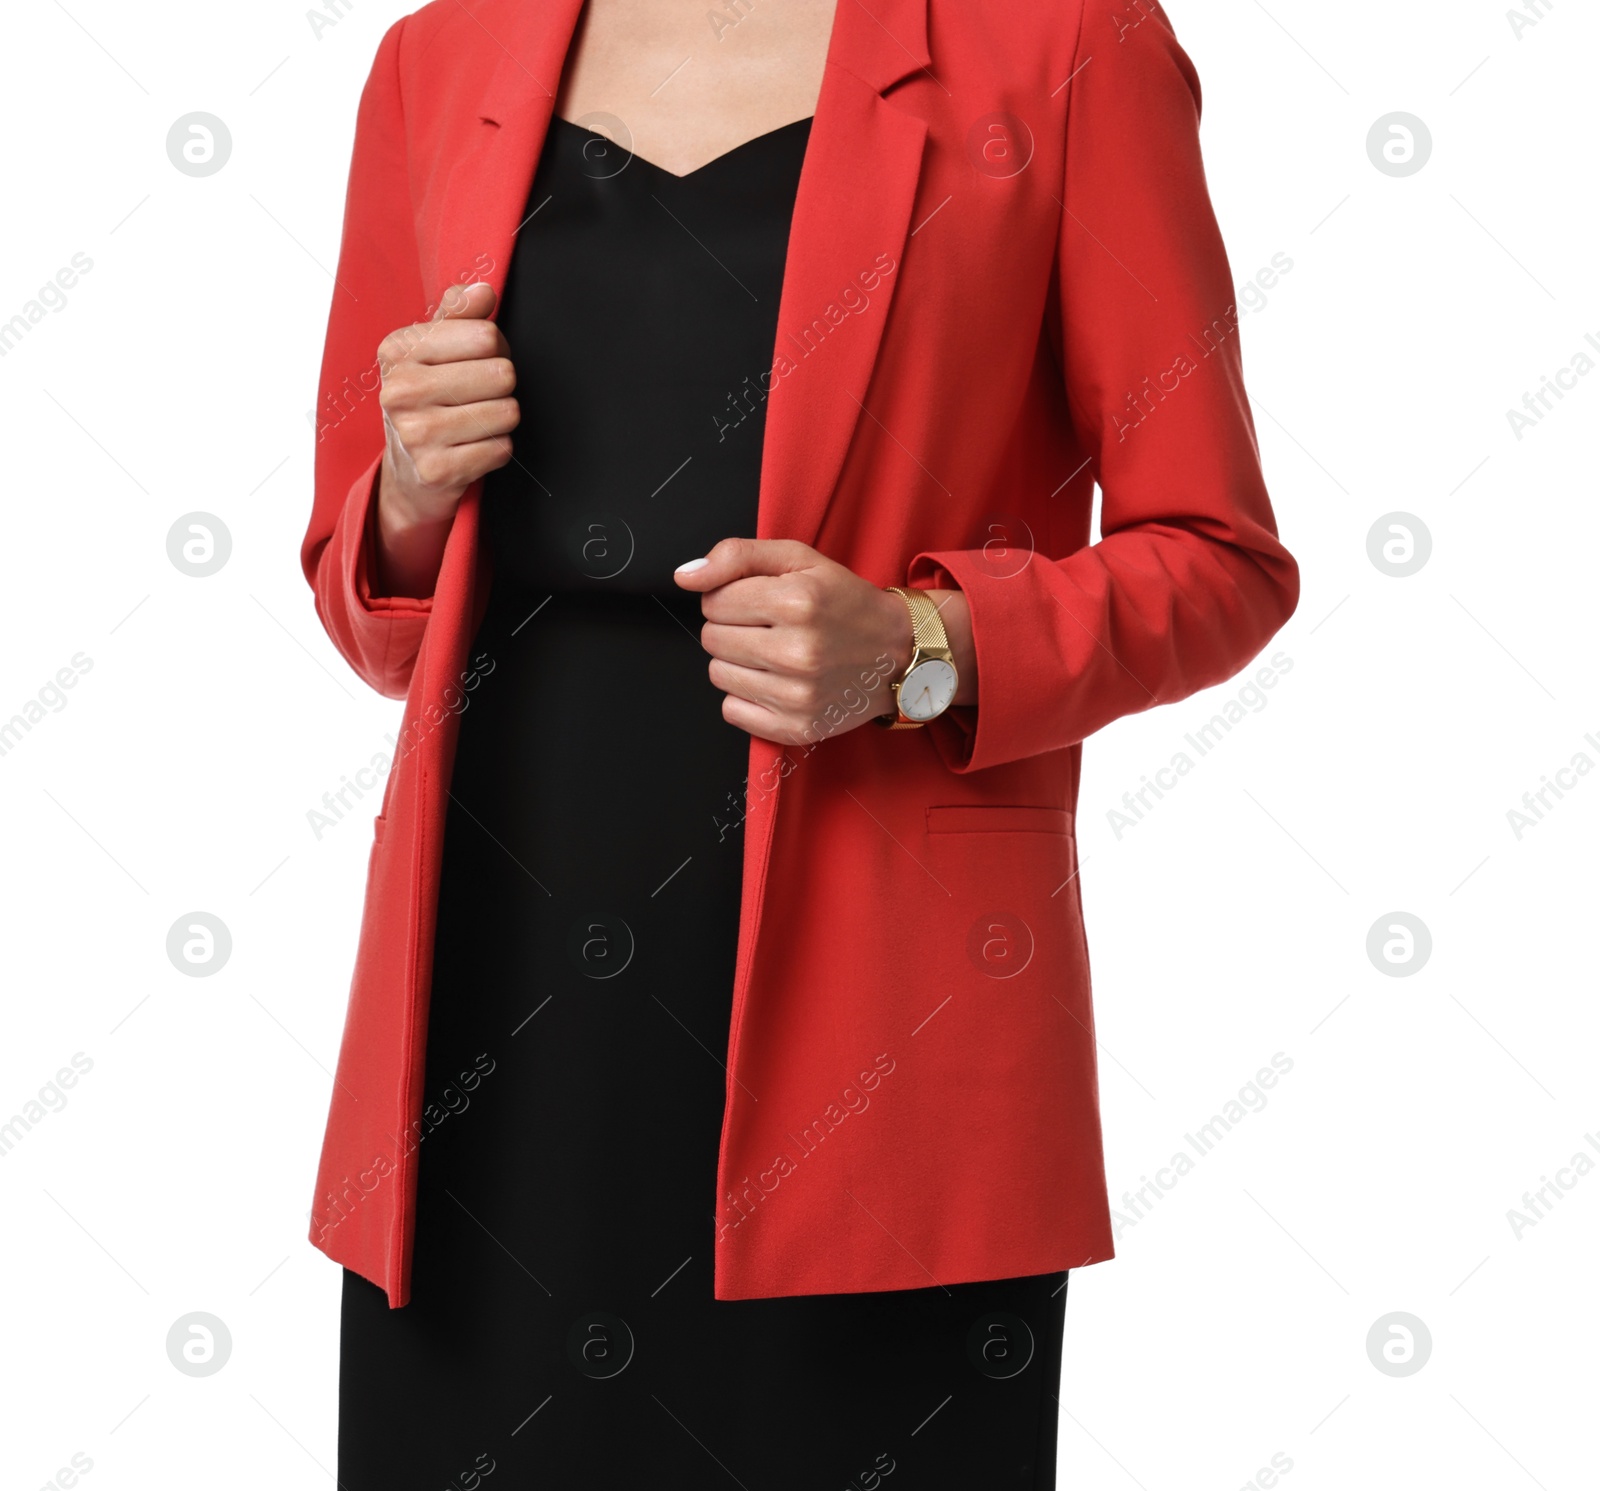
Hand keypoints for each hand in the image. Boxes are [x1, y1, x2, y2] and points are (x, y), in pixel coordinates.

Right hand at [373, 281, 518, 595]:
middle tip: (477, 397)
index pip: (485, 335)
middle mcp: (400, 390)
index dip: (494, 348)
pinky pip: (501, 448)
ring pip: (506, 412)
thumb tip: (482, 290)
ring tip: (475, 422)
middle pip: (501, 373)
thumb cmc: (427, 400)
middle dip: (501, 386)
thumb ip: (459, 314)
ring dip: (501, 419)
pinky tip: (473, 448)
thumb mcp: (432, 350)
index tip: (474, 361)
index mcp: (398, 351)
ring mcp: (416, 433)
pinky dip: (497, 449)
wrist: (408, 471)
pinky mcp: (436, 470)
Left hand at [673, 538, 974, 744]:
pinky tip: (776, 682)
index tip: (761, 601)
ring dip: (737, 662)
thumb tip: (685, 575)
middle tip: (771, 627)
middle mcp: (797, 651)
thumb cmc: (846, 603)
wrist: (899, 653)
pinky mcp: (796, 728)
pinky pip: (732, 711)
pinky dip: (746, 696)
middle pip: (711, 638)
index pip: (713, 601)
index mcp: (797, 602)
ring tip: (774, 654)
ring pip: (717, 675)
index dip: (730, 597)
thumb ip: (737, 556)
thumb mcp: (800, 559)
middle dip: (732, 628)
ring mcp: (797, 695)